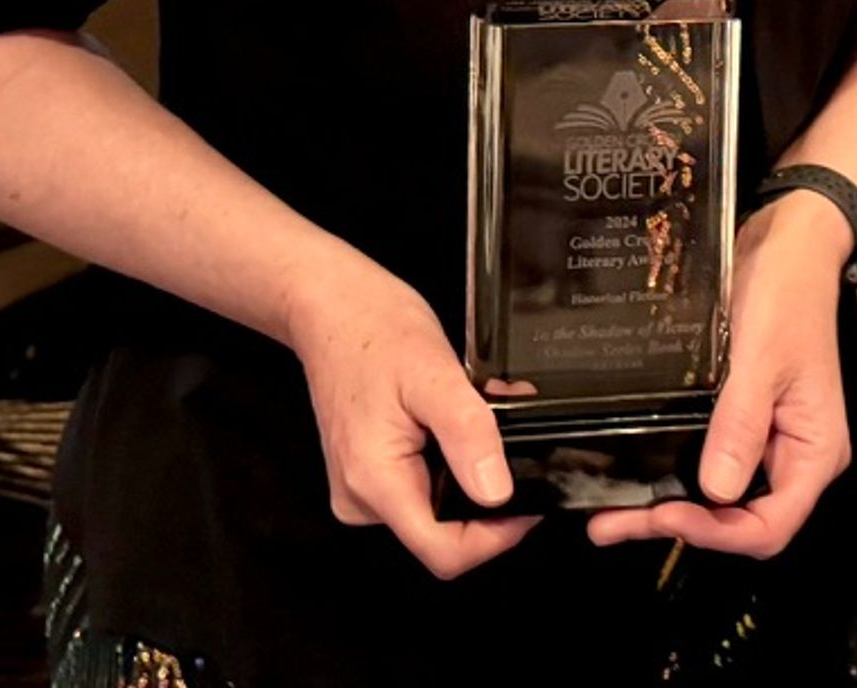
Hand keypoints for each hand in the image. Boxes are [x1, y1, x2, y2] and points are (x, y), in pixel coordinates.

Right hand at [290, 261, 537, 579]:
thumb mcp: (433, 372)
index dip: (496, 537)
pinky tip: (451, 420)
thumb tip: (497, 494)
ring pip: (435, 507)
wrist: (329, 304)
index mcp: (374, 481)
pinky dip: (446, 458)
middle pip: (443, 533)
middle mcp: (361, 497)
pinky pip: (419, 485)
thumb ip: (467, 433)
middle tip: (507, 437)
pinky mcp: (367, 473)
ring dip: (468, 469)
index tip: (527, 501)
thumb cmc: (372, 328)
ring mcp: (361, 487)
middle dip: (486, 490)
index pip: (444, 552)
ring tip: (479, 416)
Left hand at [586, 194, 850, 559]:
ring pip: (722, 494)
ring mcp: (770, 437)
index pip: (770, 525)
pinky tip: (639, 468)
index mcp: (814, 451)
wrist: (790, 243)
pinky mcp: (746, 417)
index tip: (665, 515)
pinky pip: (712, 459)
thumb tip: (717, 491)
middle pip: (740, 517)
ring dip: (671, 502)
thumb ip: (742, 424)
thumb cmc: (786, 294)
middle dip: (679, 524)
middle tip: (612, 522)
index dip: (717, 532)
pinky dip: (677, 470)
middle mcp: (795, 454)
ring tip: (612, 509)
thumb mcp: (760, 357)